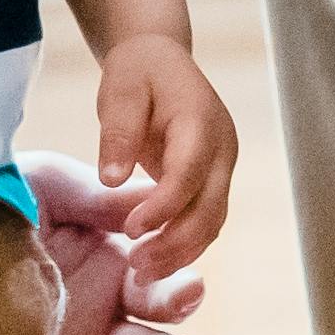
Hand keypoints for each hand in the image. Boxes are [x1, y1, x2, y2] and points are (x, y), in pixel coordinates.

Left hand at [86, 29, 240, 275]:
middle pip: (210, 207)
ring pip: (213, 221)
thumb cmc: (137, 72)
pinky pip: (206, 219)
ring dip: (182, 252)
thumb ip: (118, 132)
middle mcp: (222, 147)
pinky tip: (155, 261)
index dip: (164, 207)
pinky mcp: (213, 180)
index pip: (189, 173)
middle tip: (136, 268)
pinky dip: (184, 244)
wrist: (160, 61)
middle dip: (176, 243)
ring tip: (142, 273)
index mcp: (201, 120)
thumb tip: (112, 179)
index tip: (131, 230)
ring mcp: (222, 166)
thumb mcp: (120, 89)